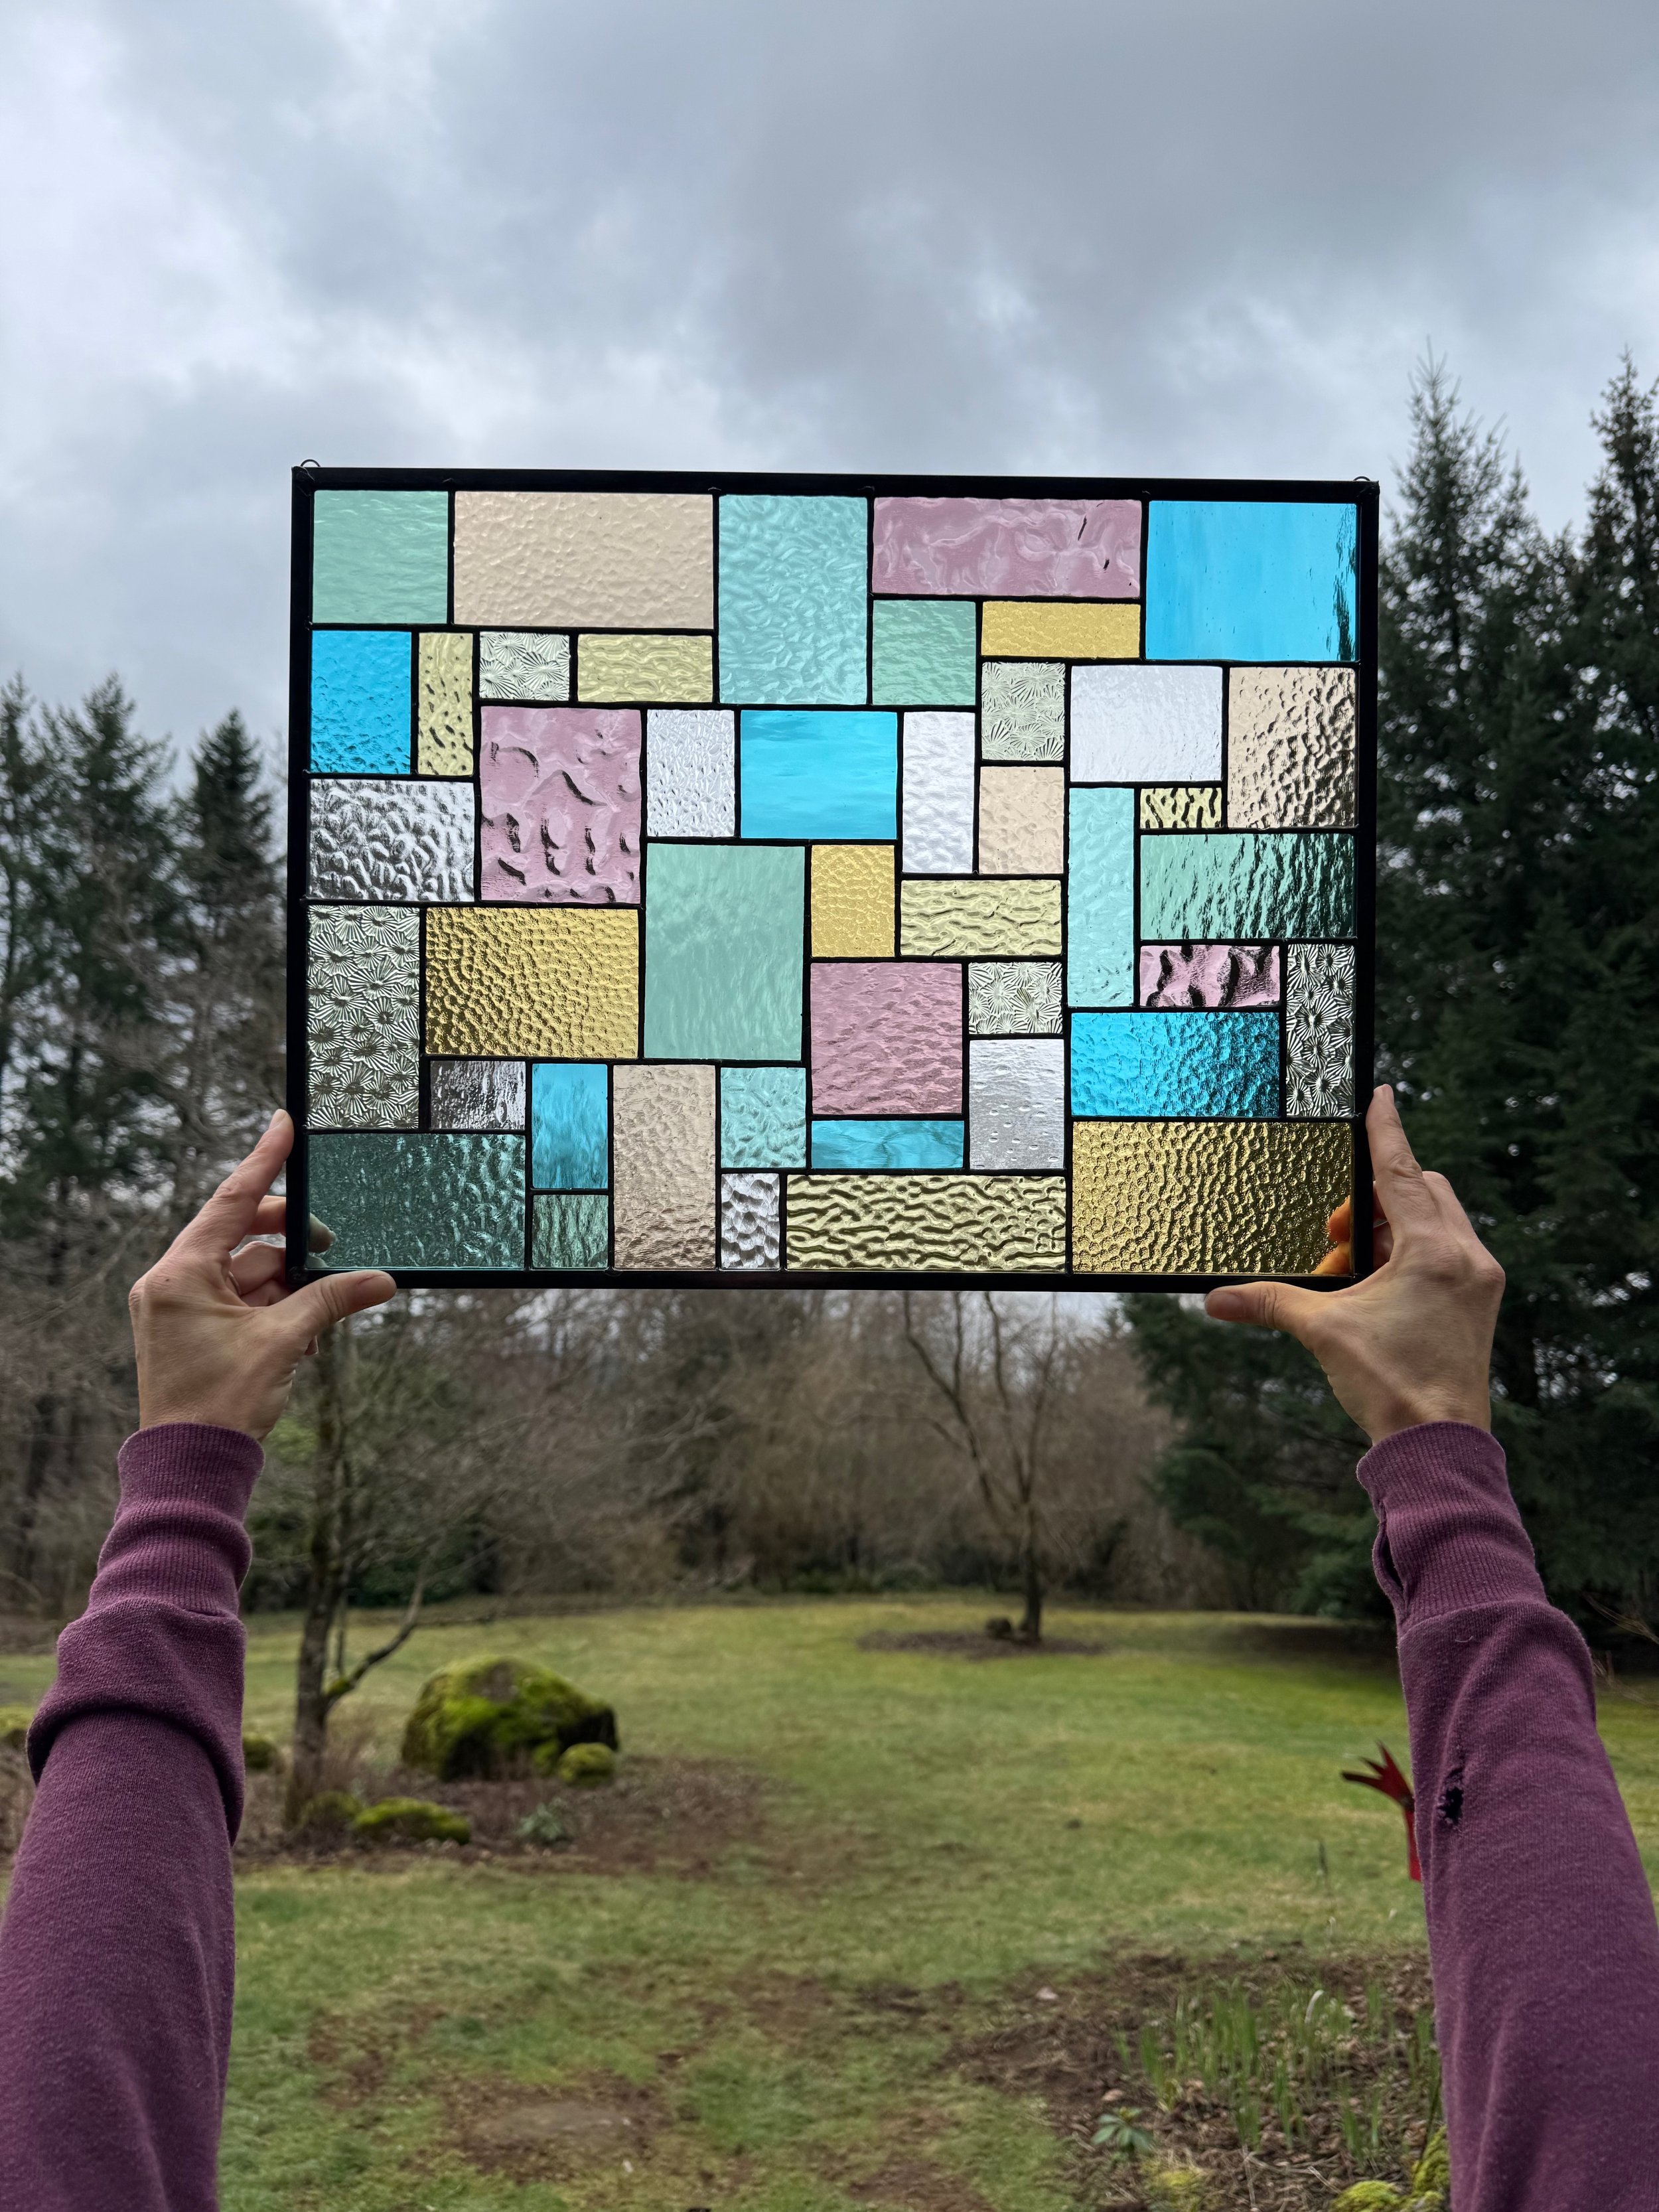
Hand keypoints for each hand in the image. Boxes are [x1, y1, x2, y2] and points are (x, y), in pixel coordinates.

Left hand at [129, 1111, 395, 1439]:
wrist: (189, 1466)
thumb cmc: (220, 1403)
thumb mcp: (283, 1342)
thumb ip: (330, 1300)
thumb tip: (381, 1280)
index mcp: (179, 1274)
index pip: (230, 1201)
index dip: (263, 1161)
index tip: (284, 1125)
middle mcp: (172, 1283)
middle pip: (242, 1236)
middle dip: (290, 1238)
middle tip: (331, 1240)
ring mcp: (181, 1308)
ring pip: (249, 1272)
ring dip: (290, 1281)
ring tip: (327, 1300)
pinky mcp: (194, 1331)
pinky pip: (242, 1300)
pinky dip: (276, 1305)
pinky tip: (307, 1325)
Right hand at [1203, 1087, 1503, 1442]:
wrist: (1437, 1445)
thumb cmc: (1392, 1384)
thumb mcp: (1323, 1331)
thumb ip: (1269, 1302)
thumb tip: (1214, 1299)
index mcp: (1434, 1250)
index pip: (1403, 1171)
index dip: (1386, 1131)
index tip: (1382, 1095)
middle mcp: (1466, 1257)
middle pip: (1423, 1192)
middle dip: (1373, 1199)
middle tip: (1333, 1232)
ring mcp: (1477, 1280)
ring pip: (1433, 1223)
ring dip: (1387, 1231)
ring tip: (1345, 1268)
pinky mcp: (1476, 1303)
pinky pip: (1441, 1253)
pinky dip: (1406, 1254)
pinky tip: (1372, 1286)